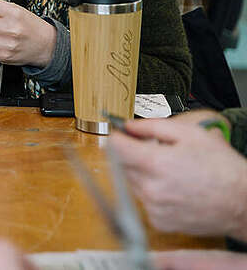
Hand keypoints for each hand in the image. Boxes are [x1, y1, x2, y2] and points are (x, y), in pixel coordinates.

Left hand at [111, 111, 246, 239]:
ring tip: (170, 173)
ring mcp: (154, 208)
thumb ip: (152, 126)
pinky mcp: (159, 222)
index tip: (122, 135)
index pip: (115, 147)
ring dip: (142, 175)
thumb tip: (128, 126)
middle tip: (156, 153)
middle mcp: (150, 188)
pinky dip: (153, 194)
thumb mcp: (191, 135)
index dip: (118, 137)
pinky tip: (173, 190)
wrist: (243, 203)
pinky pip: (144, 202)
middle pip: (121, 165)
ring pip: (132, 183)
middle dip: (133, 156)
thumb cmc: (222, 168)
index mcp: (155, 164)